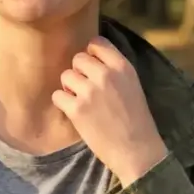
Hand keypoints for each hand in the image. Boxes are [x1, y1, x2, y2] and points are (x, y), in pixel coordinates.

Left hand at [52, 36, 167, 187]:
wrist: (136, 150)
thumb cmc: (136, 120)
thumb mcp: (133, 85)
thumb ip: (114, 70)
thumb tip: (91, 57)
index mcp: (123, 67)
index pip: (97, 43)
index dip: (91, 54)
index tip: (92, 68)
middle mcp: (106, 75)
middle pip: (78, 58)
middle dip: (79, 72)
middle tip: (86, 89)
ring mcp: (90, 91)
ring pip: (65, 75)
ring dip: (70, 88)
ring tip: (82, 102)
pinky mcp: (77, 109)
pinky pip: (57, 95)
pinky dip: (63, 104)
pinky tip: (75, 112)